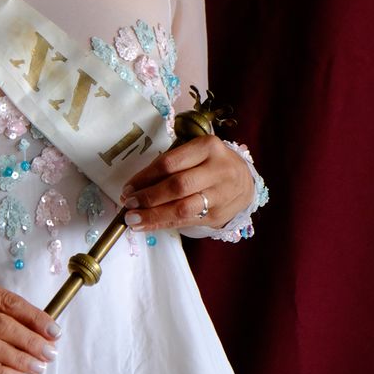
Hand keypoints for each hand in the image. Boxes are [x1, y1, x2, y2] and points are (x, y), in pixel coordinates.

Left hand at [121, 135, 254, 231]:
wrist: (245, 181)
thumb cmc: (211, 162)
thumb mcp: (195, 152)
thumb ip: (170, 165)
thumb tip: (135, 186)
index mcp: (208, 147)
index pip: (170, 162)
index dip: (145, 176)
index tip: (127, 187)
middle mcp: (217, 170)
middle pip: (178, 186)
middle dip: (149, 197)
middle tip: (128, 204)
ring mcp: (220, 195)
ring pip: (183, 208)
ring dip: (153, 215)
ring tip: (132, 219)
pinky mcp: (219, 216)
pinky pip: (186, 222)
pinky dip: (163, 224)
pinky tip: (146, 225)